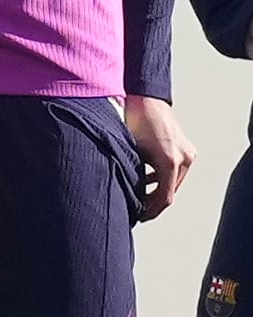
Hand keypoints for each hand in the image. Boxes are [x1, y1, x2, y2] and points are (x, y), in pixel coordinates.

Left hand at [125, 94, 194, 219]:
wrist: (147, 100)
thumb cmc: (135, 122)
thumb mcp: (130, 152)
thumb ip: (133, 174)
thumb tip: (130, 195)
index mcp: (170, 162)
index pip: (165, 197)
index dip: (151, 210)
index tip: (139, 216)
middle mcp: (183, 159)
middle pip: (170, 191)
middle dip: (154, 203)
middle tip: (138, 211)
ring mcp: (187, 153)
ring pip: (172, 182)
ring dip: (157, 190)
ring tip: (140, 199)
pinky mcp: (185, 149)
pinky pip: (175, 170)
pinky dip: (161, 178)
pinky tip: (146, 181)